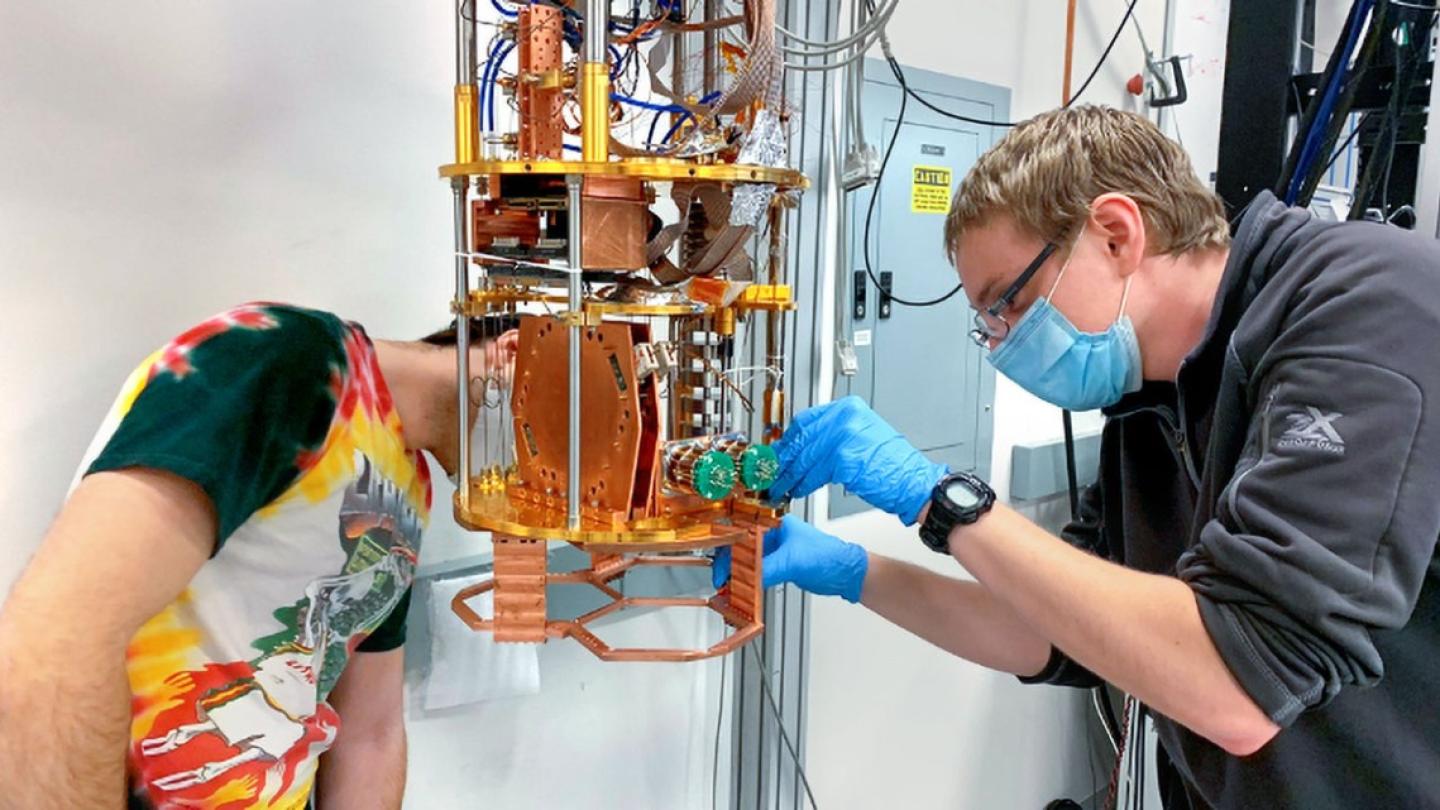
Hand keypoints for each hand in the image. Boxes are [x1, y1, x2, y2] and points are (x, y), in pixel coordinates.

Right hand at [712, 515, 868, 602]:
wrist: (846, 574)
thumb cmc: (829, 557)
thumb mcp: (793, 561)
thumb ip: (766, 569)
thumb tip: (744, 578)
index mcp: (777, 523)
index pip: (744, 530)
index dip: (728, 545)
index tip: (719, 562)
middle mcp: (775, 534)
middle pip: (743, 545)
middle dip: (730, 562)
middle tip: (721, 578)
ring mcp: (777, 550)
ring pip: (748, 559)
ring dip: (737, 572)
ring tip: (728, 585)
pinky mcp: (779, 565)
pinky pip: (757, 570)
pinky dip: (748, 579)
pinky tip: (741, 587)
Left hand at [771, 396, 946, 523]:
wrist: (915, 482)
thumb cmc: (892, 465)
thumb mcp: (861, 437)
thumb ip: (832, 436)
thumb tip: (803, 447)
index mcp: (848, 409)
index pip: (806, 420)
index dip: (789, 439)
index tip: (778, 451)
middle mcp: (845, 417)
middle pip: (802, 437)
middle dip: (784, 458)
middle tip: (774, 471)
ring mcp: (843, 436)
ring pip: (805, 457)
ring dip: (791, 475)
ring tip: (782, 485)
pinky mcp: (842, 458)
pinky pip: (814, 473)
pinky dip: (803, 484)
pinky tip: (797, 489)